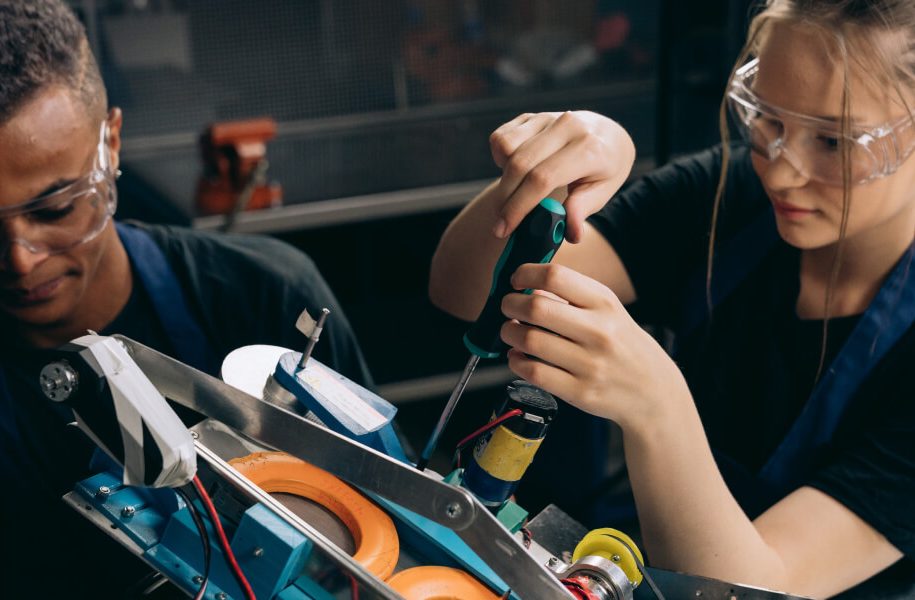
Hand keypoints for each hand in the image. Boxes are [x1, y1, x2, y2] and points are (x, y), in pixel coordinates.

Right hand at [489, 111, 635, 243]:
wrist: (606, 134)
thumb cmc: (603, 169)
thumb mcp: (602, 192)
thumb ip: (582, 210)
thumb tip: (571, 234)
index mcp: (589, 149)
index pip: (543, 178)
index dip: (519, 206)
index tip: (505, 229)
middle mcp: (567, 127)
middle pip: (520, 165)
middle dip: (505, 199)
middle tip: (500, 224)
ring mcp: (547, 118)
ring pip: (507, 148)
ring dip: (504, 178)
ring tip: (517, 192)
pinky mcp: (531, 116)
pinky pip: (501, 138)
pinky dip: (501, 158)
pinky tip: (515, 170)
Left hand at [499, 263, 688, 428]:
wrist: (655, 391)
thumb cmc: (623, 345)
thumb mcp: (608, 312)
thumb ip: (572, 297)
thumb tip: (528, 289)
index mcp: (605, 303)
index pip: (555, 276)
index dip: (526, 273)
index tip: (517, 280)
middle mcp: (599, 331)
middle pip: (536, 307)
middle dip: (510, 305)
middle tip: (508, 308)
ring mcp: (590, 364)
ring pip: (530, 340)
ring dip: (509, 333)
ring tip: (511, 332)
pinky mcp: (580, 392)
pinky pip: (534, 372)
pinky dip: (517, 361)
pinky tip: (518, 356)